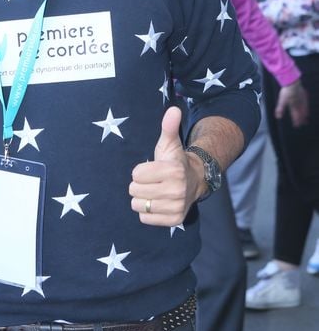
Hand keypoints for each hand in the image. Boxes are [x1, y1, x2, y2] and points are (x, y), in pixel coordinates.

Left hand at [129, 106, 201, 226]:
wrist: (194, 181)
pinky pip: (144, 218)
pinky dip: (147, 212)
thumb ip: (169, 127)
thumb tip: (173, 110)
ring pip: (138, 205)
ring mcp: (176, 207)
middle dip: (139, 185)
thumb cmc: (174, 161)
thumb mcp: (170, 143)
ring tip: (154, 192)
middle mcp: (177, 190)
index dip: (140, 171)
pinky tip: (157, 203)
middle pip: (134, 190)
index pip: (136, 174)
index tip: (151, 169)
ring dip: (142, 199)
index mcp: (173, 170)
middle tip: (152, 181)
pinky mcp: (174, 220)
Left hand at [275, 80, 308, 127]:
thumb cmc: (286, 92)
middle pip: (301, 113)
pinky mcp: (304, 95)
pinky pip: (306, 104)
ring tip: (306, 118)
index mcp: (294, 106)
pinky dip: (307, 108)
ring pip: (305, 109)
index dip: (296, 121)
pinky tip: (306, 108)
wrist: (293, 83)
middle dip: (301, 119)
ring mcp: (302, 100)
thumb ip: (280, 109)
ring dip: (305, 114)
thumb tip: (278, 117)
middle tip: (303, 124)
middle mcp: (299, 104)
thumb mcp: (281, 101)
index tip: (297, 126)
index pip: (295, 115)